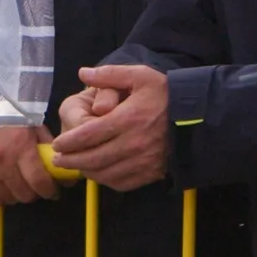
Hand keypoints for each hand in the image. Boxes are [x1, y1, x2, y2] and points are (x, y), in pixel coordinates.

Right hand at [0, 123, 57, 205]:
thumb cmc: (12, 121)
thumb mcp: (35, 130)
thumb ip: (48, 151)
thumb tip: (65, 177)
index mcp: (21, 148)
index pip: (39, 181)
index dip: (49, 191)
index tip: (53, 192)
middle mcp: (2, 161)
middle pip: (23, 194)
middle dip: (33, 193)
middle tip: (34, 187)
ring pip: (7, 198)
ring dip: (15, 195)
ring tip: (17, 186)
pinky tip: (1, 189)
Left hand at [48, 62, 171, 191]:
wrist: (199, 119)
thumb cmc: (168, 95)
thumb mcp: (141, 76)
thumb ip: (110, 74)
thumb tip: (83, 73)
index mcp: (127, 119)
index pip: (88, 135)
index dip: (69, 142)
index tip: (57, 144)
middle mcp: (133, 144)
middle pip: (92, 158)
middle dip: (71, 160)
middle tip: (59, 159)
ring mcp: (142, 162)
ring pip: (104, 173)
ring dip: (86, 171)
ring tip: (75, 166)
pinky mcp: (150, 173)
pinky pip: (120, 183)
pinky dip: (105, 180)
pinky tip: (98, 173)